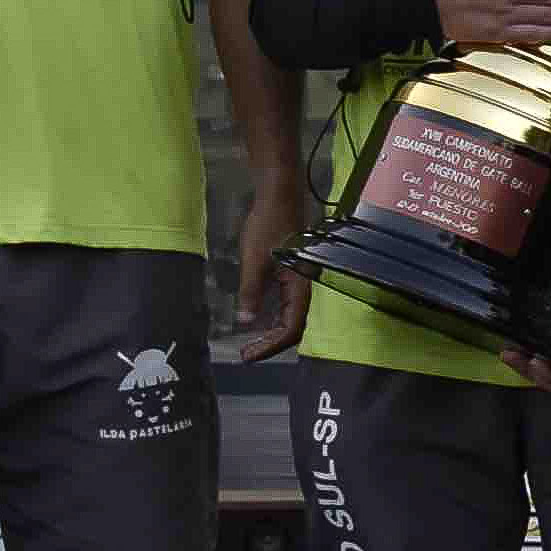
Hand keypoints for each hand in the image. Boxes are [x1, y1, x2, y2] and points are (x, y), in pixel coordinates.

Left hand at [228, 172, 307, 362]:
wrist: (280, 194)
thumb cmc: (268, 224)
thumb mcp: (254, 260)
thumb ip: (251, 292)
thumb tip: (246, 321)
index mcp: (300, 284)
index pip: (291, 327)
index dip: (271, 346)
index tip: (249, 355)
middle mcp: (305, 285)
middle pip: (295, 326)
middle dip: (272, 344)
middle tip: (247, 354)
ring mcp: (300, 279)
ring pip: (292, 316)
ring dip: (272, 332)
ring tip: (252, 343)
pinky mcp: (293, 272)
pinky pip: (287, 303)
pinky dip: (274, 317)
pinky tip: (260, 318)